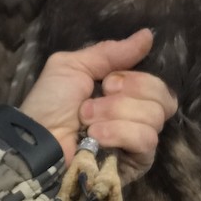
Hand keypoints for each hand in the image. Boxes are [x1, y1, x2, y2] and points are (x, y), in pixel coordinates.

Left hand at [19, 29, 177, 185]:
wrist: (36, 141)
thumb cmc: (49, 105)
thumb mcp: (72, 66)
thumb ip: (110, 52)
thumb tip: (148, 34)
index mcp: (124, 94)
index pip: (156, 83)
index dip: (135, 79)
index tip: (107, 82)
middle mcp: (136, 118)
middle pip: (163, 99)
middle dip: (126, 95)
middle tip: (92, 103)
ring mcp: (137, 144)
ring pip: (155, 118)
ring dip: (115, 114)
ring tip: (87, 123)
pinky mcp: (136, 165)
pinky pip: (147, 142)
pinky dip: (120, 133)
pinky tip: (96, 137)